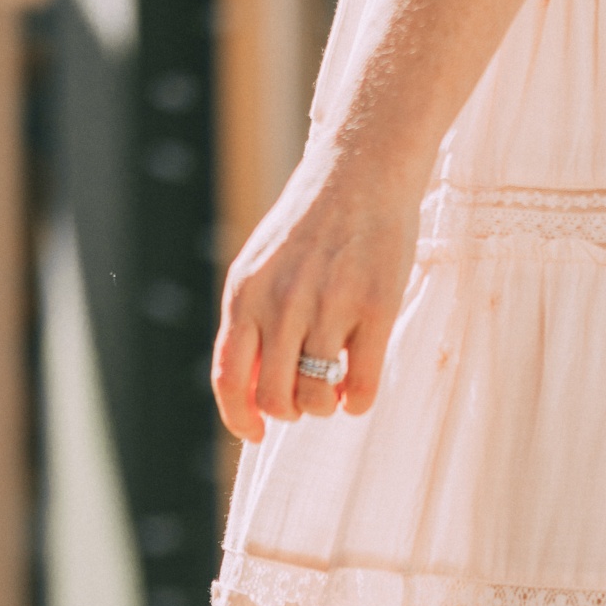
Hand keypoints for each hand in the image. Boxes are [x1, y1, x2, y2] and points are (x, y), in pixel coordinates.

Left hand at [211, 151, 421, 443]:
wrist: (360, 172)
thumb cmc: (311, 228)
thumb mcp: (262, 266)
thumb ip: (252, 320)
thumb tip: (253, 392)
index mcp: (246, 292)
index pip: (230, 378)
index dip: (240, 418)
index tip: (256, 432)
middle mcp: (283, 302)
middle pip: (275, 398)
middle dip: (291, 410)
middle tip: (306, 396)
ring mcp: (330, 305)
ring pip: (318, 397)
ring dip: (326, 405)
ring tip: (335, 385)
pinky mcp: (376, 307)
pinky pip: (362, 386)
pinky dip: (359, 401)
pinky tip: (359, 389)